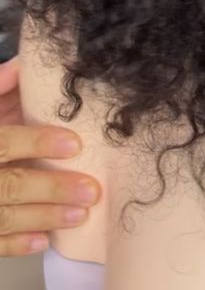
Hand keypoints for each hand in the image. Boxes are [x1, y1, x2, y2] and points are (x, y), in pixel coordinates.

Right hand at [0, 56, 101, 256]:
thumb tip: (23, 65)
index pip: (3, 143)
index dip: (37, 142)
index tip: (75, 144)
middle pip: (8, 186)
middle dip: (51, 189)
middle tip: (91, 190)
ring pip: (1, 217)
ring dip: (42, 218)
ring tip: (80, 215)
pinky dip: (13, 245)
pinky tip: (41, 241)